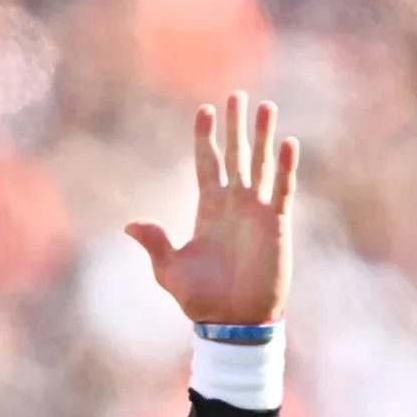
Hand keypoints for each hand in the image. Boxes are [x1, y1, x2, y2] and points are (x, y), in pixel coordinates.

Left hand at [124, 92, 297, 327]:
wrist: (233, 321)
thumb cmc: (201, 300)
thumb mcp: (170, 271)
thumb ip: (155, 243)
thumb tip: (130, 224)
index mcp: (208, 210)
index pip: (207, 164)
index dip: (205, 138)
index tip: (205, 111)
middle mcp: (233, 204)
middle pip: (235, 155)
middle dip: (236, 126)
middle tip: (237, 95)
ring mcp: (256, 211)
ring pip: (260, 164)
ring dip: (263, 136)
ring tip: (265, 106)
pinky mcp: (276, 224)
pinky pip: (282, 189)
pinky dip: (285, 167)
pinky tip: (287, 143)